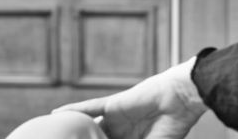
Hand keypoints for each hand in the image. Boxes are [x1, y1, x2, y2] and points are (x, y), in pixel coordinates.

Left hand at [53, 57, 207, 138]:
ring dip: (76, 133)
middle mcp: (122, 132)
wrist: (181, 101)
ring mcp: (116, 118)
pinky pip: (89, 107)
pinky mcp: (113, 105)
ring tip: (58, 136)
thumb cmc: (173, 127)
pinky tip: (56, 114)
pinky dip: (73, 110)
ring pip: (89, 127)